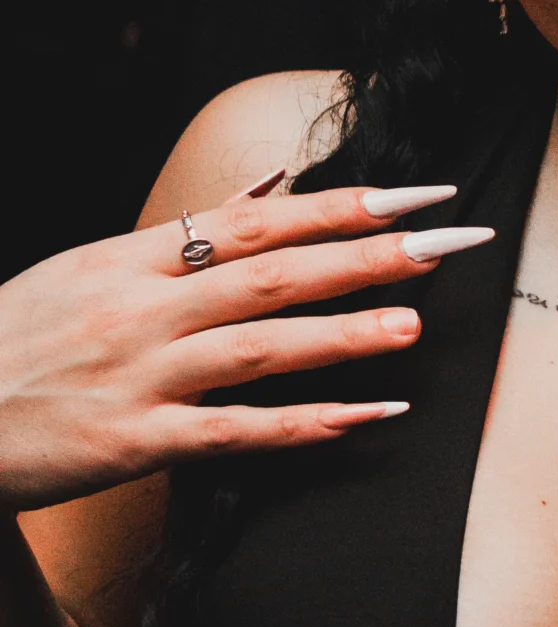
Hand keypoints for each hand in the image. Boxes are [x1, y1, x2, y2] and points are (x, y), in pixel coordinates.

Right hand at [0, 181, 492, 511]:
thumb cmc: (20, 341)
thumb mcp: (91, 269)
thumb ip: (185, 231)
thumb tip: (273, 185)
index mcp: (134, 260)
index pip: (257, 220)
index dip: (343, 205)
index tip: (419, 196)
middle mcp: (143, 310)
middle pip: (272, 272)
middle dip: (365, 255)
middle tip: (446, 243)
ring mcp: (141, 375)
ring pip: (260, 346)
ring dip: (342, 334)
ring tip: (415, 324)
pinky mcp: (136, 441)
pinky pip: (235, 431)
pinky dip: (307, 424)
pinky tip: (369, 416)